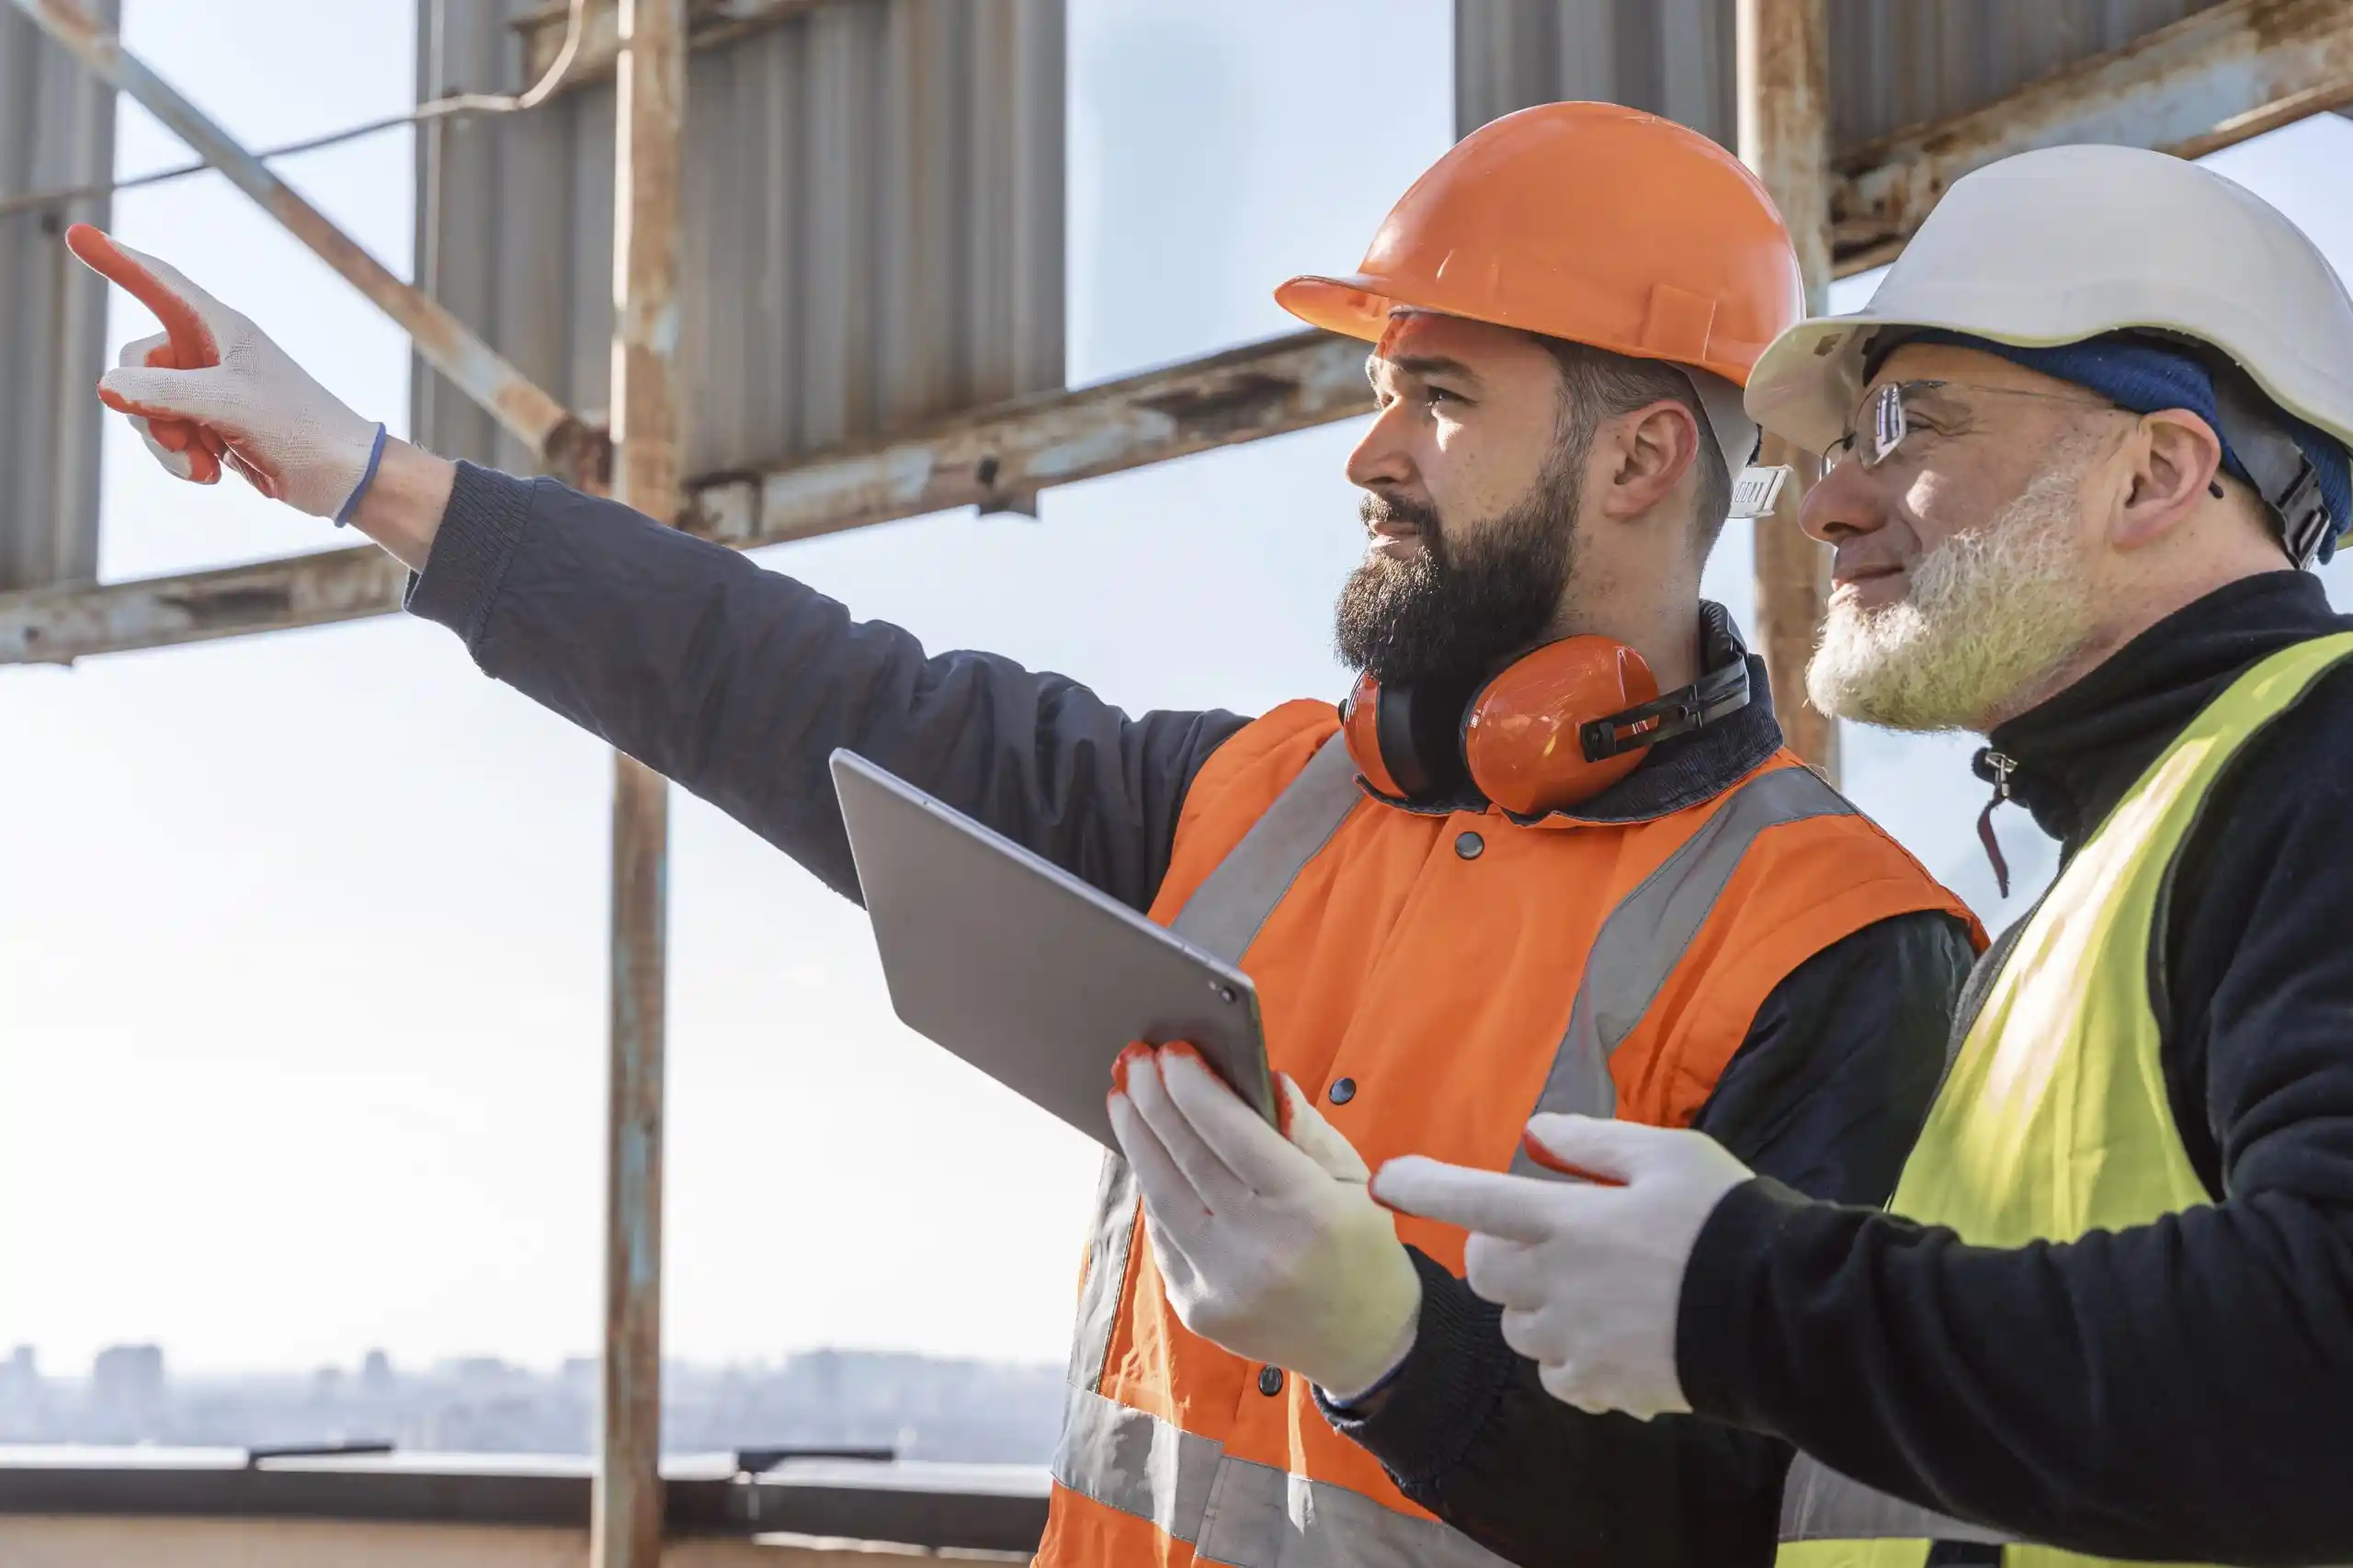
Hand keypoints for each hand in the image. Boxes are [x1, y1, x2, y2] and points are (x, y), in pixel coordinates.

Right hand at [67, 224, 386, 519]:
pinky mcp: (210, 425)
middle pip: (136, 364)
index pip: (158, 283)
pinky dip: (180, 458)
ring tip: (205, 463)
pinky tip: (211, 474)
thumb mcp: (227, 404)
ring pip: (145, 408)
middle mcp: (209, 352)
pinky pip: (166, 436)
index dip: (117, 259)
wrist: (342, 479)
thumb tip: (107, 386)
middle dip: (148, 408)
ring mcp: (207, 390)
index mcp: (219, 328)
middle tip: (185, 436)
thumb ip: (163, 392)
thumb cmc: (299, 428)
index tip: (77, 232)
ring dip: (166, 442)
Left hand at [1108, 1044, 1420, 1399]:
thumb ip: (1306, 1129)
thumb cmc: (1360, 1245)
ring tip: (1125, 1098)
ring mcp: (1223, 1284)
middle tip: (1134, 1060)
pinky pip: (1163, 1235)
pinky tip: (1144, 1153)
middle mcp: (1262, 1250)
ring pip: (1162, 1197)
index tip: (1173, 1052)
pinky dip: (1151, 1189)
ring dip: (1137, 1141)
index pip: (1235, 1136)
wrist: (1364, 1342)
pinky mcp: (1198, 1307)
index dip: (1196, 1090)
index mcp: (1310, 1211)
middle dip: (1154, 1102)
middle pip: (1188, 1160)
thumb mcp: (1354, 1179)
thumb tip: (1261, 1080)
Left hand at [1372, 1114, 1751, 1419]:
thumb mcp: (1669, 1153)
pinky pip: (1558, 1374)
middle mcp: (1559, 1282)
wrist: (1786, 1314)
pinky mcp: (1605, 1386)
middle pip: (1485, 1270)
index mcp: (1569, 1219)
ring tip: (1591, 1290)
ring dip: (1535, 1306)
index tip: (1385, 1180)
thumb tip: (1536, 1135)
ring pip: (1517, 1327)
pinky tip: (1610, 1338)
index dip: (1422, 1185)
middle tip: (1546, 1238)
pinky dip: (1570, 1358)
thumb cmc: (1727, 1219)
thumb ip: (1593, 1142)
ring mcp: (1579, 1340)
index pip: (1473, 1196)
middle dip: (1500, 1251)